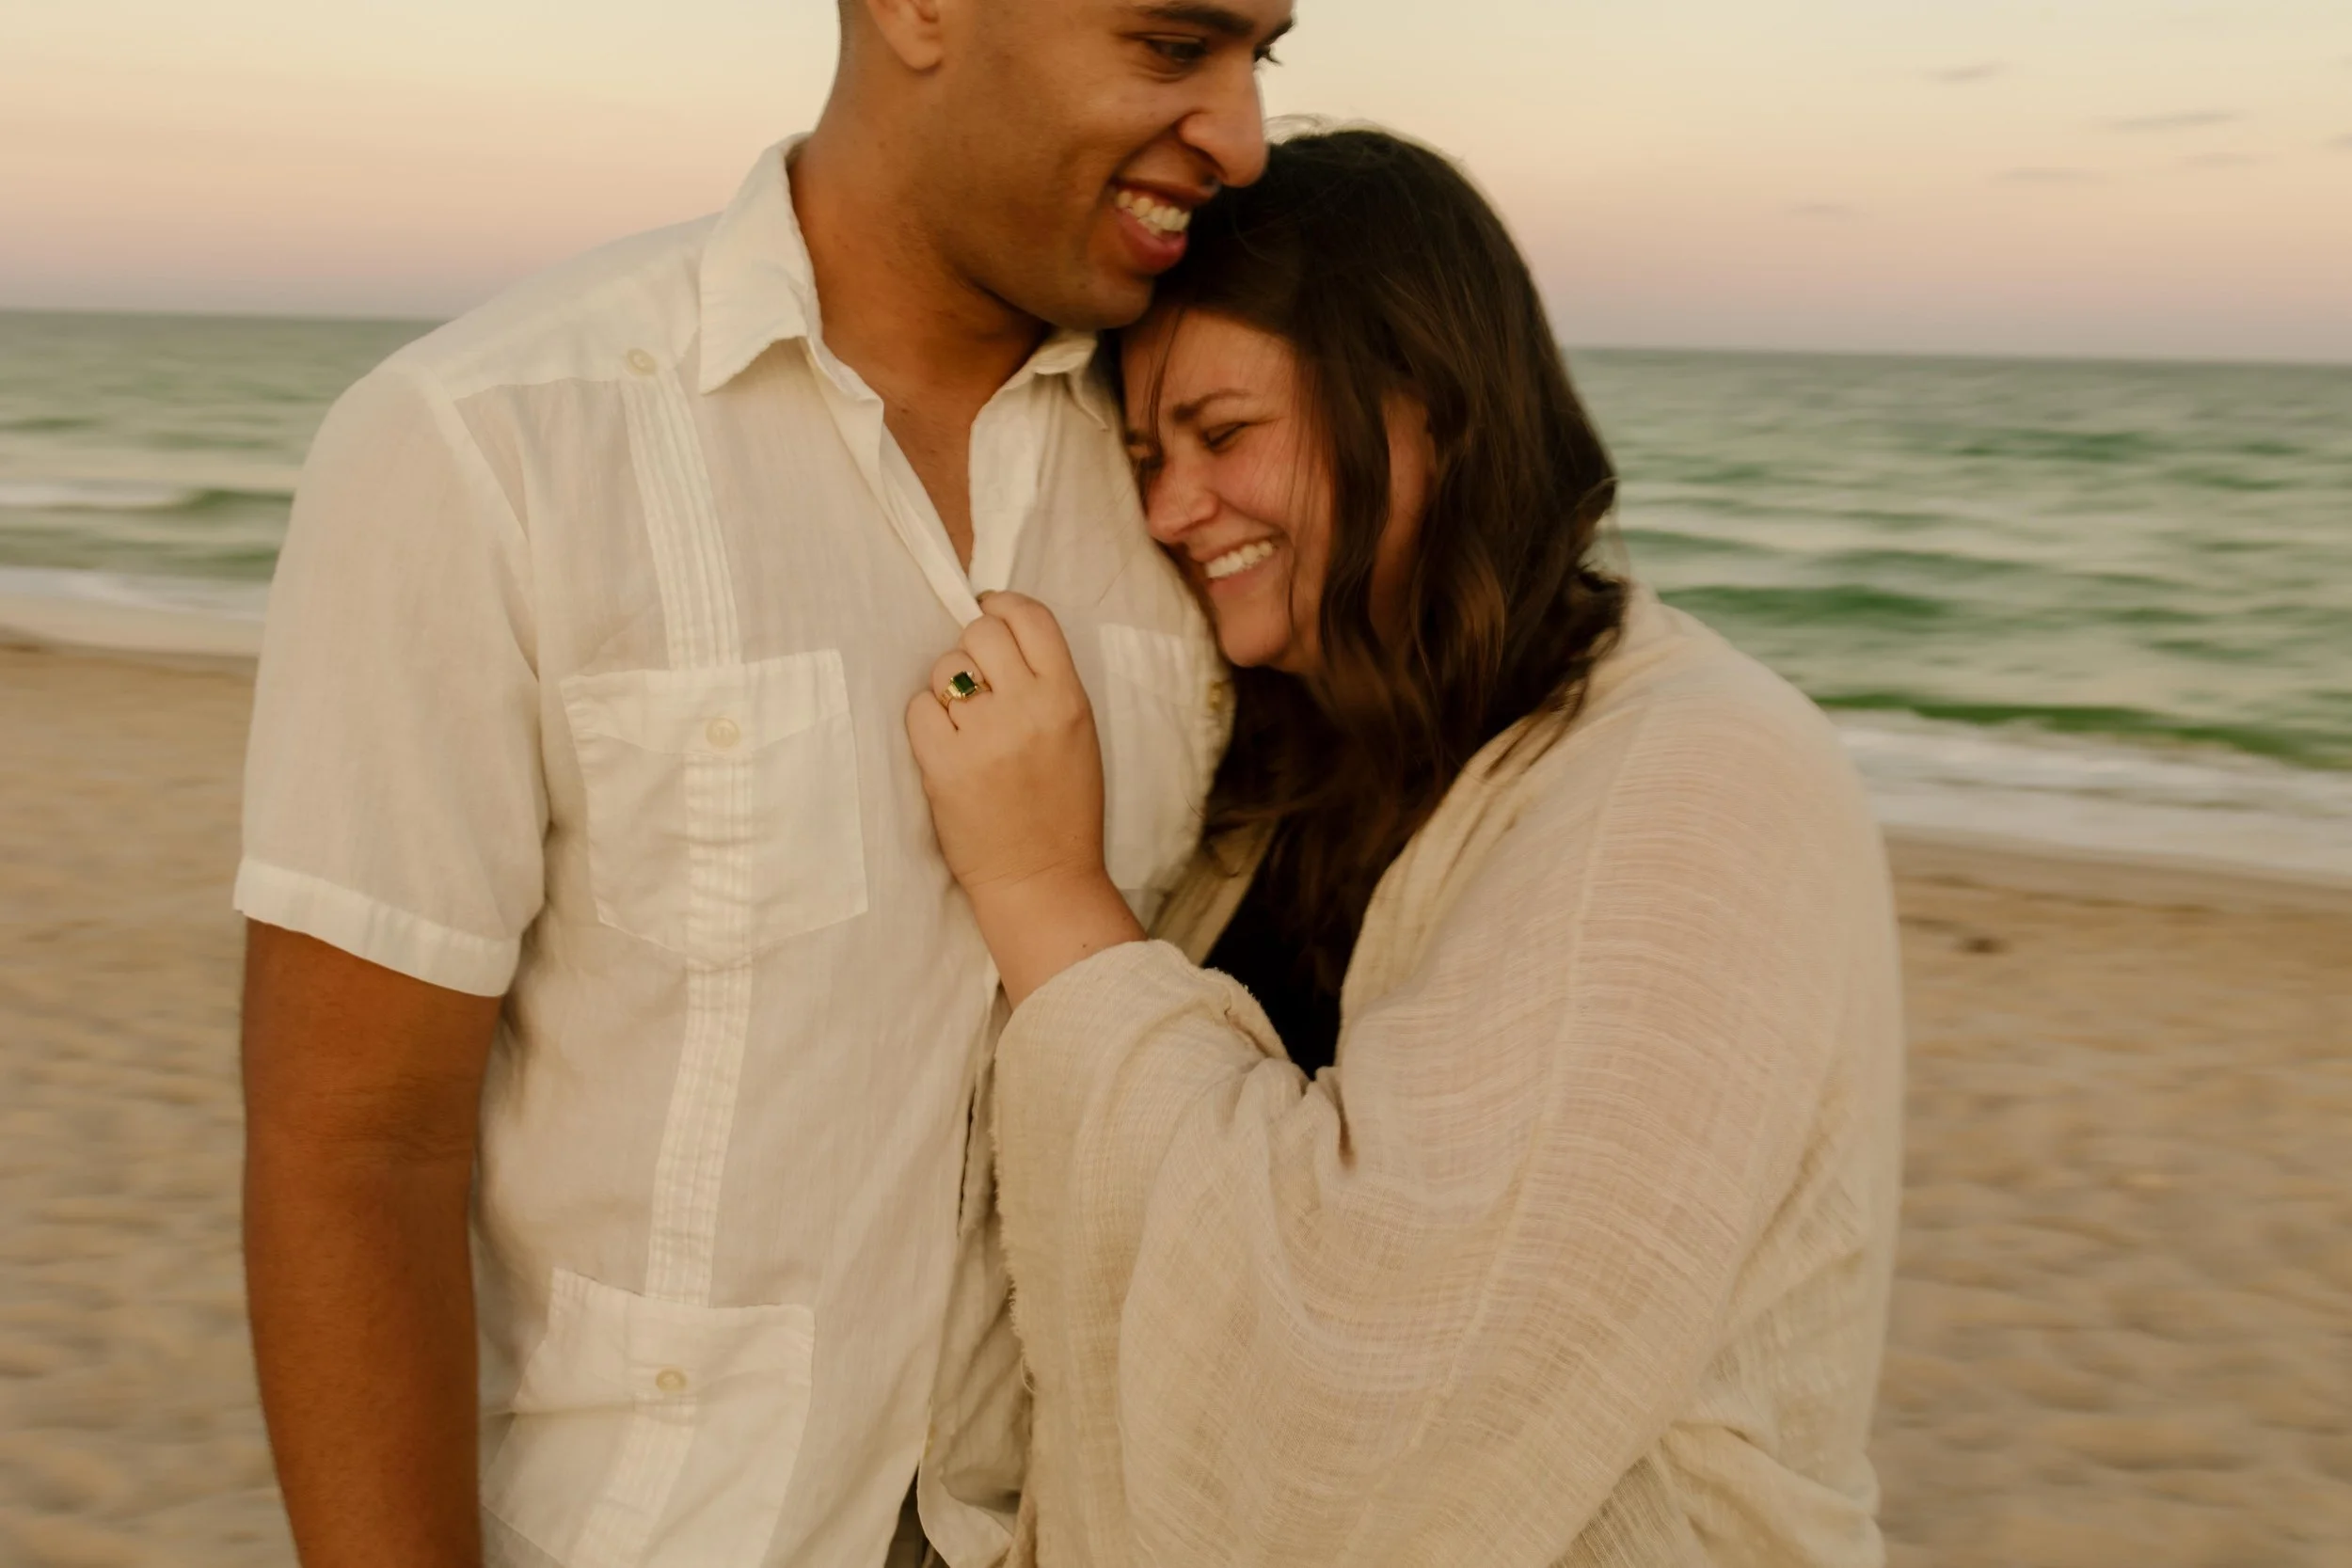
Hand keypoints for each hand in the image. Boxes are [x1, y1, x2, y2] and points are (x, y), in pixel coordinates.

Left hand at [906, 592, 1106, 895]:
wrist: (1043, 879)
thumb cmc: (1062, 809)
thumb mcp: (1077, 733)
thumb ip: (1046, 682)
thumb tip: (1000, 631)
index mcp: (1068, 697)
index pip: (1031, 616)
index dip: (1001, 605)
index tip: (988, 612)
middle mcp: (1029, 708)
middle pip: (980, 632)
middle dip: (971, 651)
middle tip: (976, 684)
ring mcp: (985, 736)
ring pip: (944, 668)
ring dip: (947, 689)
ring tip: (965, 727)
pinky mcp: (945, 764)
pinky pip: (918, 709)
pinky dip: (926, 723)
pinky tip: (945, 748)